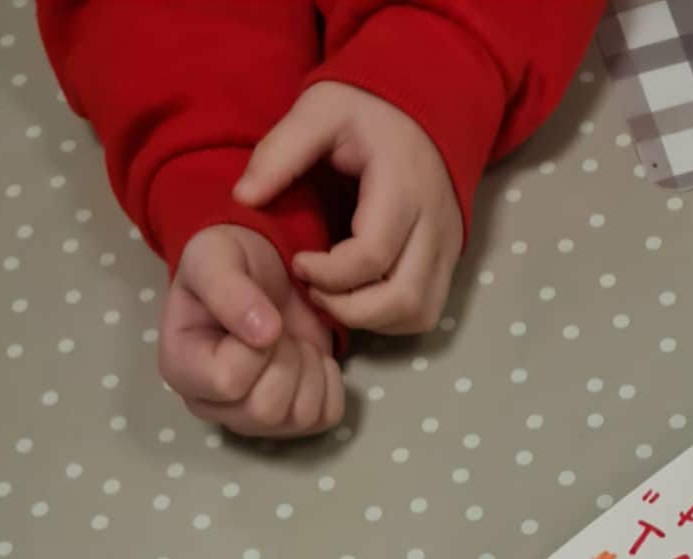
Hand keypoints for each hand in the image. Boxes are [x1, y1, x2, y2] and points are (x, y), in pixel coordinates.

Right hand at [159, 225, 344, 437]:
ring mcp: (253, 421)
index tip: (258, 316)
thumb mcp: (214, 257)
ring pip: (300, 417)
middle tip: (279, 327)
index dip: (256, 347)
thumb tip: (264, 333)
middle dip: (286, 358)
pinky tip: (313, 357)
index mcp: (181, 370)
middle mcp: (214, 406)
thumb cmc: (228, 263)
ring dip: (311, 368)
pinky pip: (327, 416)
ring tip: (293, 340)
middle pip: (265, 410)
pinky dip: (331, 382)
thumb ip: (228, 290)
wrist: (262, 272)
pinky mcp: (292, 423)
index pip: (228, 382)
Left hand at [235, 82, 462, 334]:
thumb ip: (280, 153)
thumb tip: (242, 198)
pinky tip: (360, 298)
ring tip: (334, 298)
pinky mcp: (449, 259)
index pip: (371, 256)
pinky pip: (426, 310)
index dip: (329, 275)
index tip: (298, 263)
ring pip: (418, 313)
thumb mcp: (318, 111)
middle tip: (313, 292)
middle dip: (349, 310)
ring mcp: (447, 245)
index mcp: (402, 186)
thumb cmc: (367, 109)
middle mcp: (434, 223)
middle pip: (402, 298)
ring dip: (372, 320)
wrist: (423, 105)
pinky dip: (391, 319)